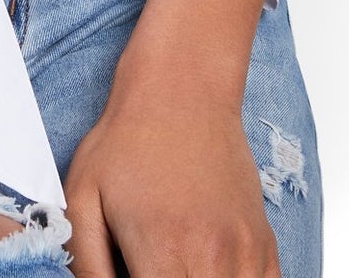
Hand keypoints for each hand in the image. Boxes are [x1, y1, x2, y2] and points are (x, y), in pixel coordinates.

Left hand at [63, 57, 278, 277]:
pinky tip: (208, 268)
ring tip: (178, 263)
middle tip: (150, 266)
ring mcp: (245, 252)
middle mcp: (212, 258)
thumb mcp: (83, 196)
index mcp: (162, 252)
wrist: (182, 89)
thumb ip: (86, 263)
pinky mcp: (265, 244)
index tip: (134, 274)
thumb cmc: (130, 138)